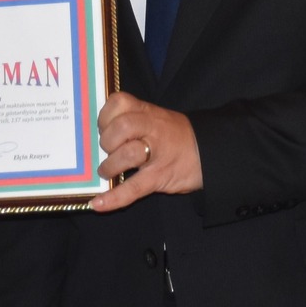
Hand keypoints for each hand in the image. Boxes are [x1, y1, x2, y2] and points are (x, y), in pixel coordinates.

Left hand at [90, 92, 201, 211]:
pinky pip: (134, 188)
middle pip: (121, 127)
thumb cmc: (175, 136)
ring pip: (127, 154)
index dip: (105, 116)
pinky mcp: (160, 177)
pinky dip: (114, 198)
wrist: (207, 152)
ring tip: (107, 173)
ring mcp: (157, 153)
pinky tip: (99, 204)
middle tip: (106, 151)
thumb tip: (98, 136)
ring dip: (109, 166)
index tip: (103, 127)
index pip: (119, 102)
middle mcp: (152, 128)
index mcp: (147, 111)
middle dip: (106, 141)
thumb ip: (132, 120)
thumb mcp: (155, 118)